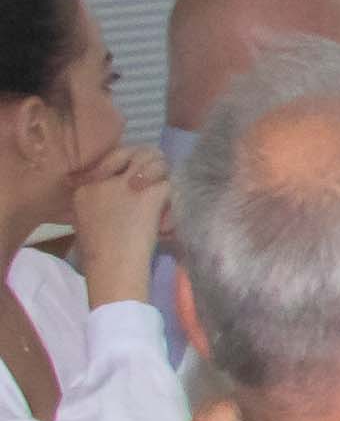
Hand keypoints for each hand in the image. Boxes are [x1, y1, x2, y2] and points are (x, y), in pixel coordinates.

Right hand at [64, 146, 165, 306]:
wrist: (112, 269)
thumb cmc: (102, 254)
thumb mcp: (90, 220)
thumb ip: (103, 199)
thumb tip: (128, 186)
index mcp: (85, 187)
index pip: (112, 157)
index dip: (128, 164)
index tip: (137, 183)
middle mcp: (104, 180)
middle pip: (135, 151)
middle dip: (151, 162)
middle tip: (157, 181)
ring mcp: (126, 184)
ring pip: (154, 158)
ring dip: (164, 173)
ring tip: (163, 193)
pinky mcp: (148, 193)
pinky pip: (168, 181)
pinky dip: (172, 195)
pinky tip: (167, 213)